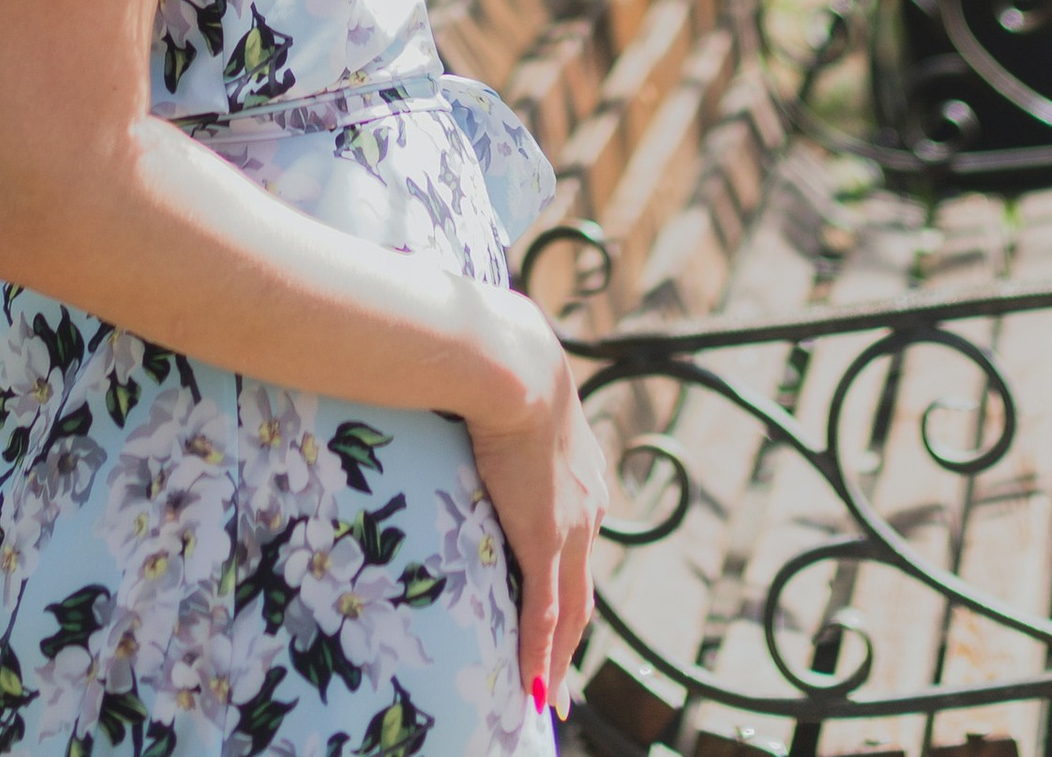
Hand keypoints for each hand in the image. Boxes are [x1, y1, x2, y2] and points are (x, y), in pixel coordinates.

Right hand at [459, 289, 610, 723]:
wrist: (511, 361)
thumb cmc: (499, 358)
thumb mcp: (509, 390)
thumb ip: (495, 403)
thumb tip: (462, 383)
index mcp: (582, 468)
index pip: (580, 540)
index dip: (570, 577)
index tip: (562, 607)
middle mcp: (588, 504)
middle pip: (583, 585)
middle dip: (571, 633)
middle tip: (559, 673)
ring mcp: (572, 525)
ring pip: (571, 609)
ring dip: (559, 656)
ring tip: (548, 694)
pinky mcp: (546, 539)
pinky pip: (546, 612)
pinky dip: (540, 653)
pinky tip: (534, 687)